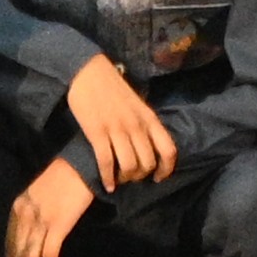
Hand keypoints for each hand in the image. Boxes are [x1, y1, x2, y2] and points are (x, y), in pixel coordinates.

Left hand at [7, 158, 95, 256]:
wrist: (81, 165)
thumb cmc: (62, 179)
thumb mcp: (37, 195)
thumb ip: (30, 214)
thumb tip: (30, 238)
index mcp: (18, 207)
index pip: (9, 243)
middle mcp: (25, 215)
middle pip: (18, 253)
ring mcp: (41, 220)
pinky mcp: (58, 224)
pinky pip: (49, 253)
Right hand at [63, 56, 176, 185]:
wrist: (87, 71)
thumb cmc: (112, 87)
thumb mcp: (137, 103)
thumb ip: (144, 122)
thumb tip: (149, 144)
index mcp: (149, 118)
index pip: (168, 150)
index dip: (166, 169)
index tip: (158, 178)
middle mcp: (136, 126)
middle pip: (148, 163)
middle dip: (141, 176)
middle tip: (132, 177)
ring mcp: (117, 129)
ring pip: (130, 166)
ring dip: (126, 179)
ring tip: (120, 180)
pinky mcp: (97, 132)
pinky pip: (106, 163)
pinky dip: (108, 178)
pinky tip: (108, 185)